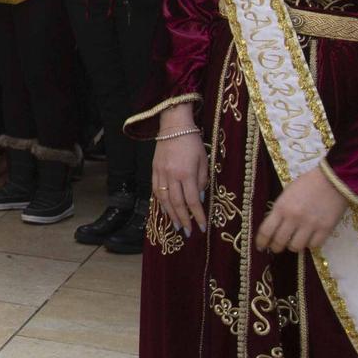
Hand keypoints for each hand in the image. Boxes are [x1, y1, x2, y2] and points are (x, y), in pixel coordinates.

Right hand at [151, 114, 206, 236]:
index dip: (197, 215)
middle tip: (188, 232)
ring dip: (170, 215)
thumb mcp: (204, 160)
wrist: (173, 125)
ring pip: (163, 199)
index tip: (202, 227)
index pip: (193, 200)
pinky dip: (161, 203)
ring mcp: (160, 173)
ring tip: (176, 225)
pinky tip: (165, 210)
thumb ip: (202, 180)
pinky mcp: (153, 169)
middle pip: (176, 203)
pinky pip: (156, 190)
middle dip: (183, 219)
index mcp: (186, 173)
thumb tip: (199, 198)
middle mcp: (171, 175)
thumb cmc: (193, 142)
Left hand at [254, 167, 347, 253]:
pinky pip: (313, 245)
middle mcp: (294, 218)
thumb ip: (279, 210)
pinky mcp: (326, 229)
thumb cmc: (307, 184)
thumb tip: (273, 227)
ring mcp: (310, 225)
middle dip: (275, 247)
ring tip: (293, 242)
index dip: (261, 242)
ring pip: (296, 247)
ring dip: (292, 247)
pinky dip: (309, 244)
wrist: (332, 180)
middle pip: (279, 242)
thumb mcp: (286, 194)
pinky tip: (309, 239)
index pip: (266, 231)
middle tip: (275, 248)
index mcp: (281, 207)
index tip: (260, 247)